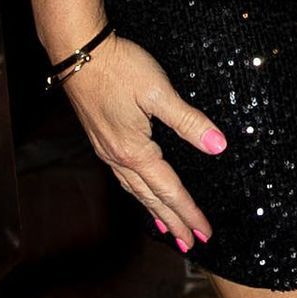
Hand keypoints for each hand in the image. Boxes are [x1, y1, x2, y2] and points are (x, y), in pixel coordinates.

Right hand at [62, 33, 225, 253]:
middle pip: (151, 199)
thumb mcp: (159, 92)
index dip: (189, 213)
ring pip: (135, 191)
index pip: (170, 190)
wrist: (78, 53)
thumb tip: (218, 146)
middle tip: (190, 245)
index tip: (205, 233)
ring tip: (167, 230)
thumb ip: (189, 121)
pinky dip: (137, 194)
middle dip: (172, 222)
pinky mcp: (102, 139)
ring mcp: (107, 150)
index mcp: (135, 151)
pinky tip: (140, 192)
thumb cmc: (119, 68)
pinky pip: (124, 178)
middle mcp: (118, 158)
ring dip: (154, 212)